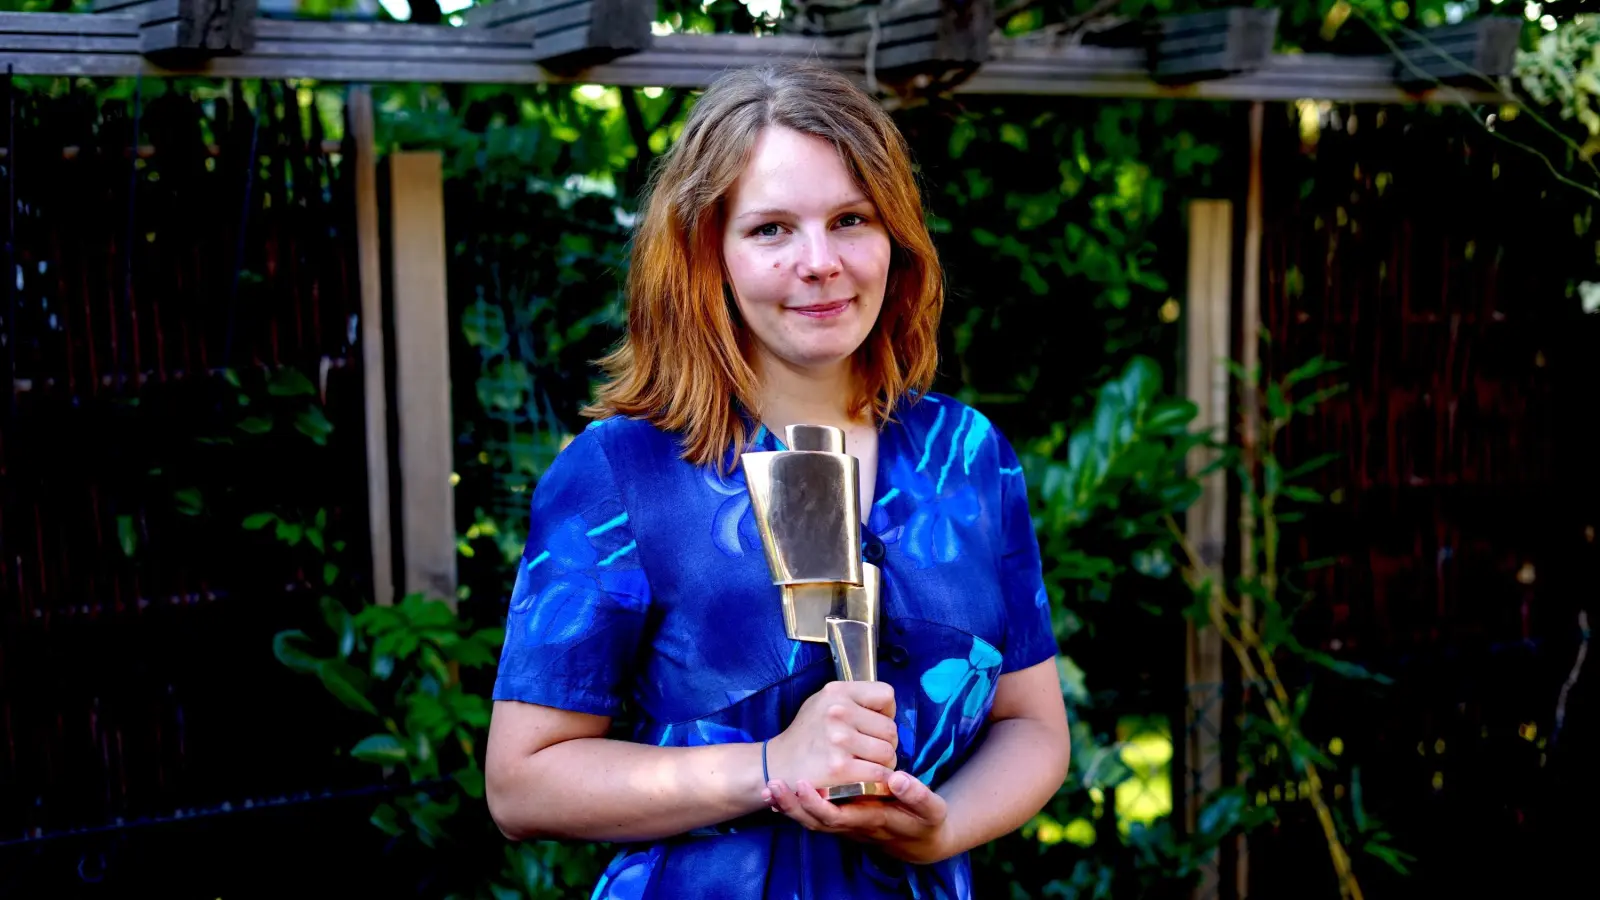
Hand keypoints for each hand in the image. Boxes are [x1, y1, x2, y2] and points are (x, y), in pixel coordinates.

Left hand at [762, 771, 950, 864]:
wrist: (921, 843)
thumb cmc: (927, 821)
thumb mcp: (932, 810)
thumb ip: (917, 795)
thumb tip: (897, 778)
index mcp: (874, 821)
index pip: (841, 816)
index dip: (819, 804)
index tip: (802, 785)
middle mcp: (855, 827)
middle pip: (818, 822)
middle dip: (794, 807)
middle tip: (774, 786)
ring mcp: (846, 825)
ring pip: (812, 822)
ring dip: (789, 808)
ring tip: (770, 789)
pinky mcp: (842, 819)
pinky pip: (814, 817)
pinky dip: (794, 808)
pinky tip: (778, 794)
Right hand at [764, 681, 896, 793]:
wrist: (777, 764)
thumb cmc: (807, 734)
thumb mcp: (824, 703)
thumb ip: (854, 701)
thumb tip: (888, 711)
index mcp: (837, 692)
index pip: (887, 695)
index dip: (886, 712)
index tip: (874, 724)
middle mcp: (837, 711)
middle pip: (890, 729)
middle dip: (886, 743)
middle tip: (870, 751)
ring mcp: (838, 740)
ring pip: (888, 753)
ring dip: (883, 764)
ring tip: (867, 764)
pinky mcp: (839, 768)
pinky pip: (879, 773)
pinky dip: (880, 780)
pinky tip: (869, 779)